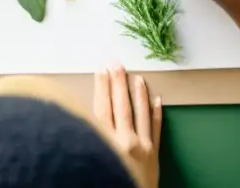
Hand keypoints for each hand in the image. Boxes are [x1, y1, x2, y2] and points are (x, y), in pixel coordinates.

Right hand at [93, 65, 161, 187]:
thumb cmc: (107, 181)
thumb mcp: (90, 162)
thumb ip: (89, 138)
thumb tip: (81, 120)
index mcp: (105, 143)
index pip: (102, 107)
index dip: (101, 87)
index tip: (100, 71)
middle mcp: (124, 142)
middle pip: (120, 105)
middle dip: (118, 83)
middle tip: (116, 64)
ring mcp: (141, 148)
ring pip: (140, 112)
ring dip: (138, 92)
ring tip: (137, 77)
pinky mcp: (154, 156)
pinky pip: (155, 129)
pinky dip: (156, 113)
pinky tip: (157, 100)